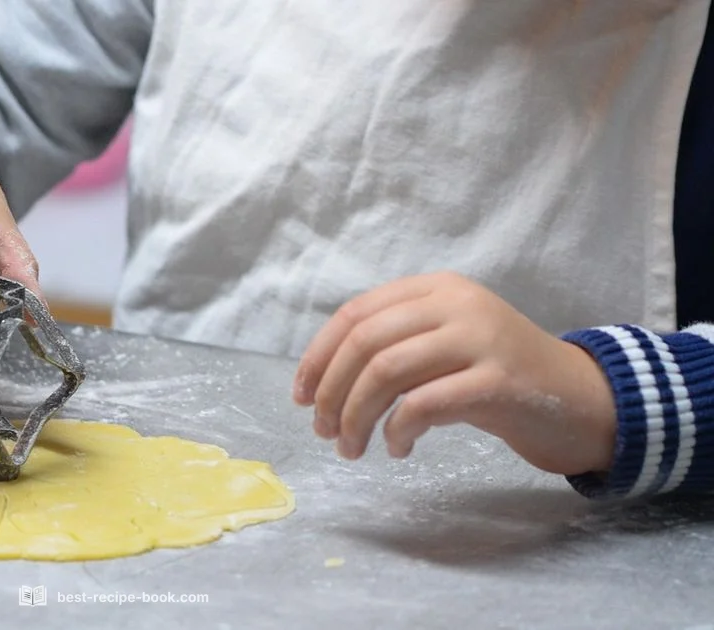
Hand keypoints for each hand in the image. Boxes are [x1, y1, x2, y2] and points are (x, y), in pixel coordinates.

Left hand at [291, 272, 616, 475]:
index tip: (300, 395)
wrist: (579, 398)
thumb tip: (319, 382)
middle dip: (331, 392)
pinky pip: (424, 404)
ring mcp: (480, 339)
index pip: (355, 313)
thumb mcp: (441, 345)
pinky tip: (397, 449)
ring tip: (351, 447)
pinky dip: (398, 430)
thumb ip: (392, 345)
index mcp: (435, 288)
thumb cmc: (495, 375)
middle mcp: (456, 304)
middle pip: (364, 343)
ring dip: (356, 416)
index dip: (318, 356)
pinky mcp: (499, 380)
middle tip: (322, 431)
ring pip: (386, 371)